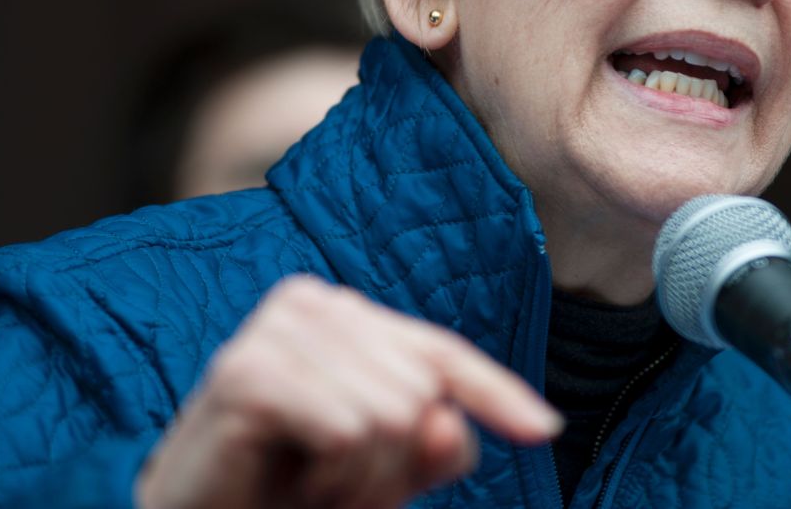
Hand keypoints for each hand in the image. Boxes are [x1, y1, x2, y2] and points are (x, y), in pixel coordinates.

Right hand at [136, 275, 562, 508]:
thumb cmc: (286, 487)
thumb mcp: (377, 471)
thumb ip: (427, 445)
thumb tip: (449, 424)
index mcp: (344, 314)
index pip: (441, 352)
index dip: (495, 394)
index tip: (543, 430)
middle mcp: (312, 303)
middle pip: (424, 393)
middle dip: (392, 464)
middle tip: (329, 480)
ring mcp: (275, 330)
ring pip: (394, 415)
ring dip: (358, 477)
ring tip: (306, 479)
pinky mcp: (247, 371)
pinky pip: (349, 432)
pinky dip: (332, 477)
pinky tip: (287, 478)